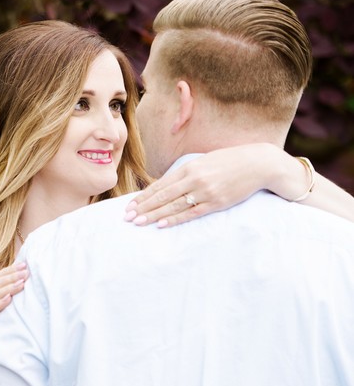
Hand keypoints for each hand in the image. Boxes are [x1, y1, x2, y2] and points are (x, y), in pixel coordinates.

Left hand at [124, 144, 282, 227]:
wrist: (258, 164)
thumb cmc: (228, 162)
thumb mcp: (203, 162)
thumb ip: (185, 174)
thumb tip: (166, 186)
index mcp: (188, 167)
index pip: (160, 185)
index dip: (143, 196)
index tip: (130, 205)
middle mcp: (194, 179)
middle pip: (163, 196)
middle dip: (143, 207)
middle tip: (127, 217)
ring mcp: (205, 192)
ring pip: (173, 206)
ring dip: (154, 215)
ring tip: (139, 222)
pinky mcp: (217, 203)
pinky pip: (191, 213)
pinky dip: (175, 219)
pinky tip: (161, 224)